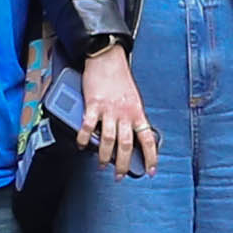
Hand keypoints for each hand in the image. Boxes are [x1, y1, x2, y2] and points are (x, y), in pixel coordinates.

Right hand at [78, 44, 156, 173]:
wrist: (107, 58)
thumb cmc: (120, 78)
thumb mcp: (133, 99)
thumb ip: (132, 117)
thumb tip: (132, 136)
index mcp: (137, 112)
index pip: (148, 140)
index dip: (151, 157)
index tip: (151, 171)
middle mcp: (124, 113)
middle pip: (126, 145)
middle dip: (123, 164)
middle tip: (120, 175)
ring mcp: (108, 110)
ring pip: (108, 141)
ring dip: (104, 156)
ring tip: (101, 164)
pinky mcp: (93, 105)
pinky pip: (88, 127)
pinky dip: (84, 139)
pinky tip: (82, 145)